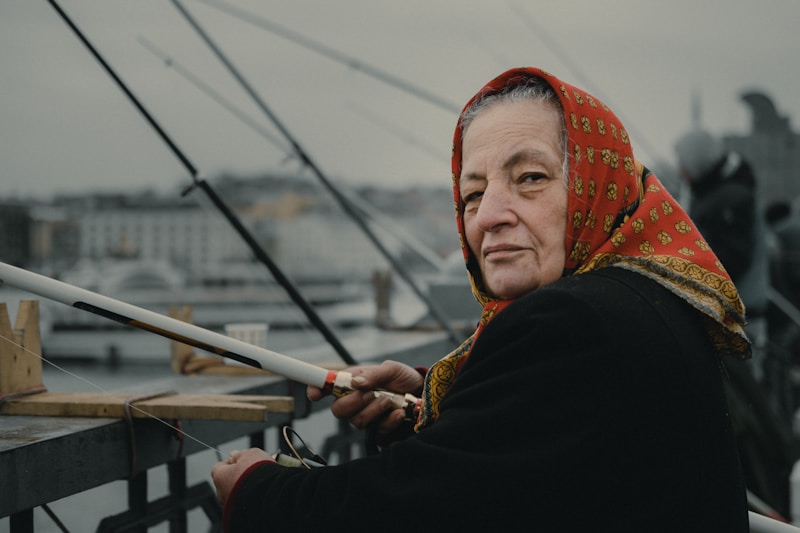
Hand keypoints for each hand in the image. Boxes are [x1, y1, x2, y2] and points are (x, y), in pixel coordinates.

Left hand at [211, 448, 274, 504]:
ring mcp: (231, 506)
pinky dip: (250, 498)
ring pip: (236, 493)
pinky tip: (262, 492)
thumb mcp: (250, 454)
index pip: (218, 467)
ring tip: (260, 481)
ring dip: (245, 488)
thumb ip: (240, 454)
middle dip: (237, 476)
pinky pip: (244, 503)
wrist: (269, 493)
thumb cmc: (257, 473)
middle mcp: (221, 493)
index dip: (229, 462)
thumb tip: (233, 455)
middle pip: (227, 481)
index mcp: (219, 477)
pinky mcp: (241, 514)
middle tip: (251, 470)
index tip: (240, 459)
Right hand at [307, 360, 423, 434]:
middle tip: (371, 393)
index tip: (314, 394)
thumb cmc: (404, 379)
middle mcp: (355, 402)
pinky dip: (388, 421)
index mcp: (353, 383)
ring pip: (357, 422)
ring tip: (389, 400)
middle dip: (353, 402)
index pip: (327, 387)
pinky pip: (376, 431)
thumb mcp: (391, 369)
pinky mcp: (379, 431)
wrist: (424, 394)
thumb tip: (355, 382)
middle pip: (337, 411)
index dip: (316, 390)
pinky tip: (398, 413)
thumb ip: (373, 374)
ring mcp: (366, 418)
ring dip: (373, 410)